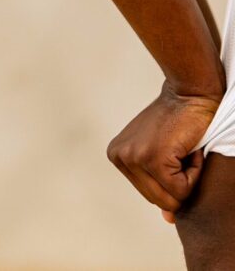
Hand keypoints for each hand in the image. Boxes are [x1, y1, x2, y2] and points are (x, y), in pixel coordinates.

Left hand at [107, 81, 221, 223]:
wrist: (188, 93)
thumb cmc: (177, 121)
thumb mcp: (162, 155)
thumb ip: (161, 186)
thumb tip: (167, 218)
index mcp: (117, 156)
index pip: (150, 195)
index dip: (171, 179)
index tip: (172, 150)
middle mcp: (119, 157)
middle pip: (158, 200)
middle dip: (179, 181)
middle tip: (179, 150)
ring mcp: (134, 158)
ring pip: (172, 198)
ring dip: (187, 177)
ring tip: (182, 148)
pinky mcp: (152, 158)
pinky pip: (183, 189)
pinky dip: (194, 171)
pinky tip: (187, 146)